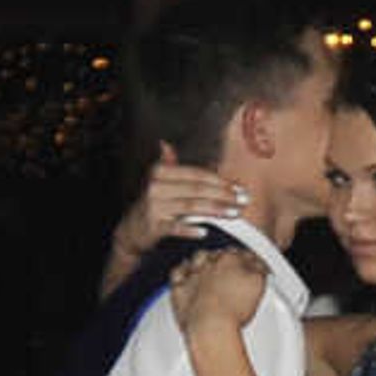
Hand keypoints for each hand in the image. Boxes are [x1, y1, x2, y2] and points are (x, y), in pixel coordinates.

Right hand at [114, 146, 245, 271]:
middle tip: (243, 201)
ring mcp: (154, 207)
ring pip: (190, 206)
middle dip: (223, 195)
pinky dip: (189, 229)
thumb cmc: (154, 203)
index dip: (220, 181)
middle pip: (196, 189)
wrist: (132, 229)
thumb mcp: (160, 181)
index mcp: (161, 172)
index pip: (196, 174)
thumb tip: (165, 143)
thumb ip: (169, 164)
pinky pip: (175, 227)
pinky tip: (205, 231)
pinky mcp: (153, 227)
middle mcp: (156, 186)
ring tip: (234, 213)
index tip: (239, 188)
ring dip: (215, 210)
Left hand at [169, 244, 270, 337]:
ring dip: (203, 260)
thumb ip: (259, 271)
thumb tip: (259, 264)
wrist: (210, 327)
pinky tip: (186, 273)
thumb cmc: (233, 309)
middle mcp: (210, 265)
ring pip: (197, 259)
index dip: (246, 259)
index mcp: (230, 260)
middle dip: (225, 259)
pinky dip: (182, 271)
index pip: (240, 253)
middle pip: (218, 254)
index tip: (250, 265)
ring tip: (209, 266)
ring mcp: (193, 276)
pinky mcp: (180, 290)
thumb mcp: (257, 286)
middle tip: (231, 268)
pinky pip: (177, 274)